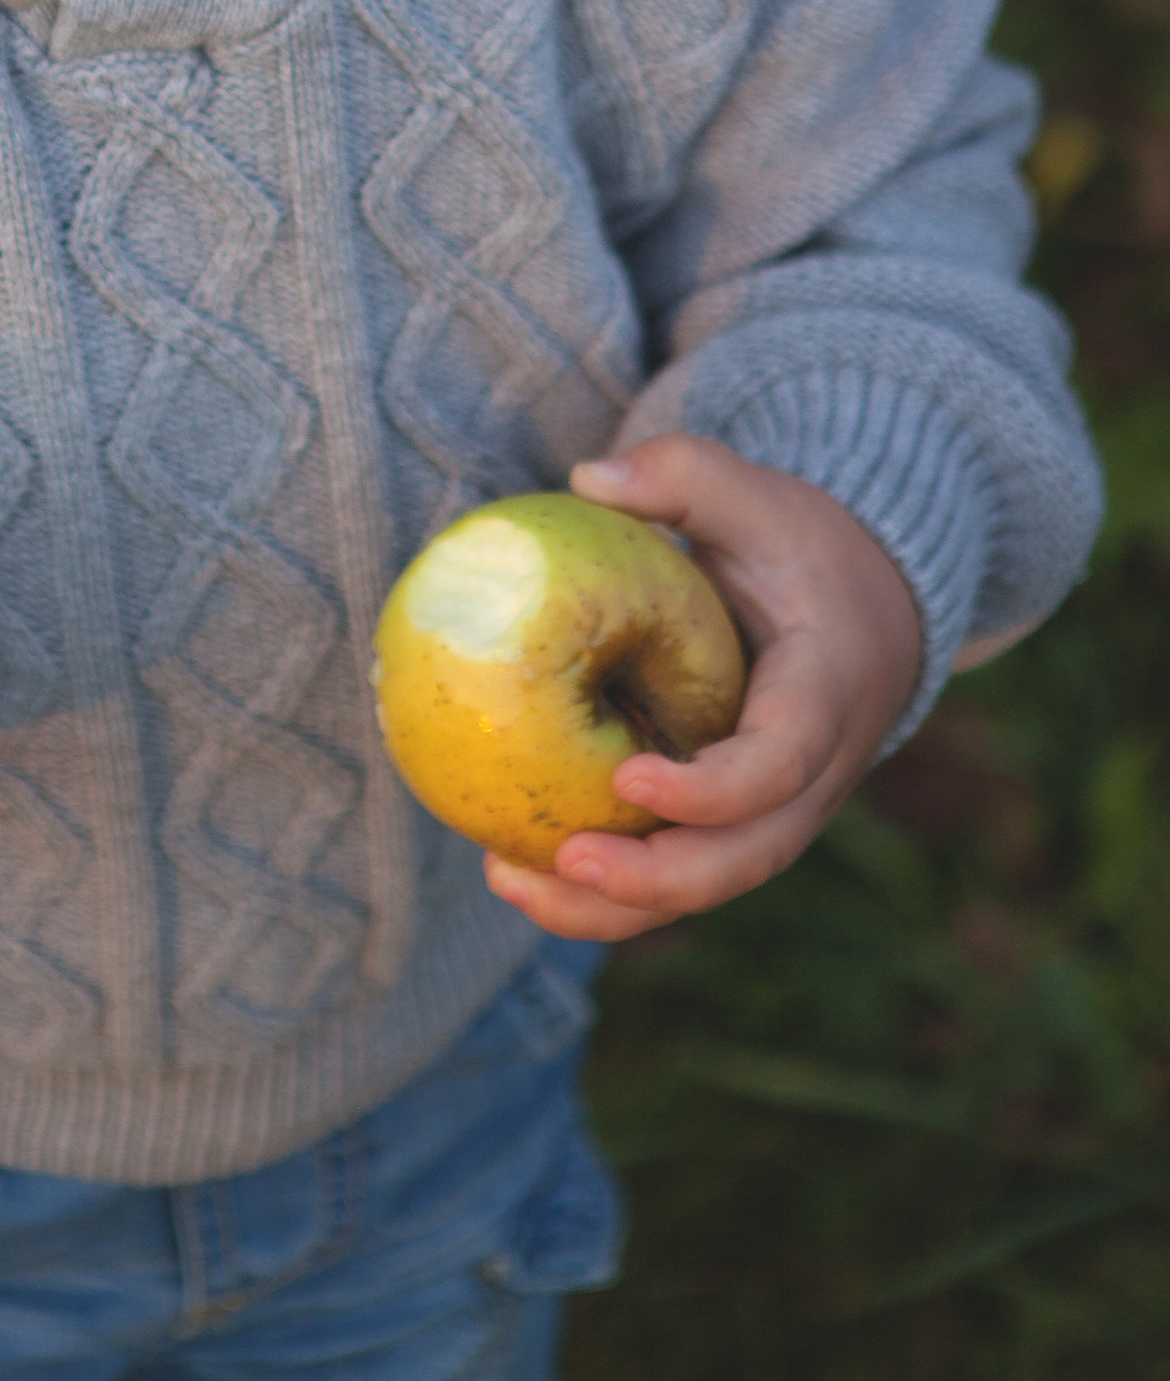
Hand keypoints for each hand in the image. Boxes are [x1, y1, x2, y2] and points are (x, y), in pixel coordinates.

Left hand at [484, 435, 922, 945]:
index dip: (712, 790)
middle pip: (745, 858)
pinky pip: (681, 870)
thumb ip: (685, 475)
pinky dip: (612, 890)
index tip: (627, 777)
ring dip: (617, 905)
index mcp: (826, 696)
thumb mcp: (755, 495)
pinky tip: (517, 869)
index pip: (781, 765)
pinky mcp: (738, 824)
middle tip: (561, 860)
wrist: (872, 610)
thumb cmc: (799, 546)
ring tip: (509, 880)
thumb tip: (586, 479)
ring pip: (708, 884)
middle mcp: (812, 777)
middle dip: (656, 879)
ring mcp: (779, 812)